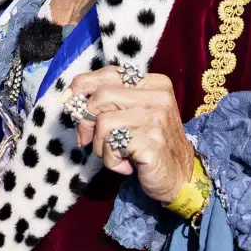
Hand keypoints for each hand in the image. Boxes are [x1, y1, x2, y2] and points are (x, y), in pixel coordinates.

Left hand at [68, 67, 195, 204]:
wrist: (179, 176)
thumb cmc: (150, 144)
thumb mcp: (134, 115)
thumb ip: (110, 102)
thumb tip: (71, 99)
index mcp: (155, 84)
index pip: (109, 73)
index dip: (84, 87)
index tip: (74, 104)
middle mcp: (158, 97)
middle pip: (101, 96)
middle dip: (86, 120)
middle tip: (89, 140)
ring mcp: (156, 119)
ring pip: (102, 122)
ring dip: (100, 145)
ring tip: (116, 154)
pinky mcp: (151, 142)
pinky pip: (111, 146)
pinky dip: (110, 160)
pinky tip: (126, 165)